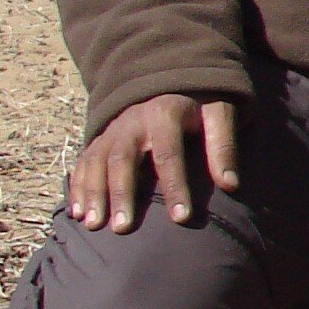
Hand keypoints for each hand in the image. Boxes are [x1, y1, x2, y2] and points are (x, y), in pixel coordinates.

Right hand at [70, 94, 241, 232]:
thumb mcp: (219, 114)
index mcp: (165, 114)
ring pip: (96, 161)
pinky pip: (83, 162)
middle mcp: (132, 121)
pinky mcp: (100, 138)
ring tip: (93, 225)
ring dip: (93, 193)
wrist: (171, 79)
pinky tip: (77, 213)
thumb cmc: (200, 105)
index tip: (182, 219)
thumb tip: (231, 185)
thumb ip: (223, 145)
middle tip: (123, 229)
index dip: (175, 186)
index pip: (169, 154)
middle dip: (121, 194)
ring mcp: (112, 130)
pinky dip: (78, 187)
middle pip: (122, 159)